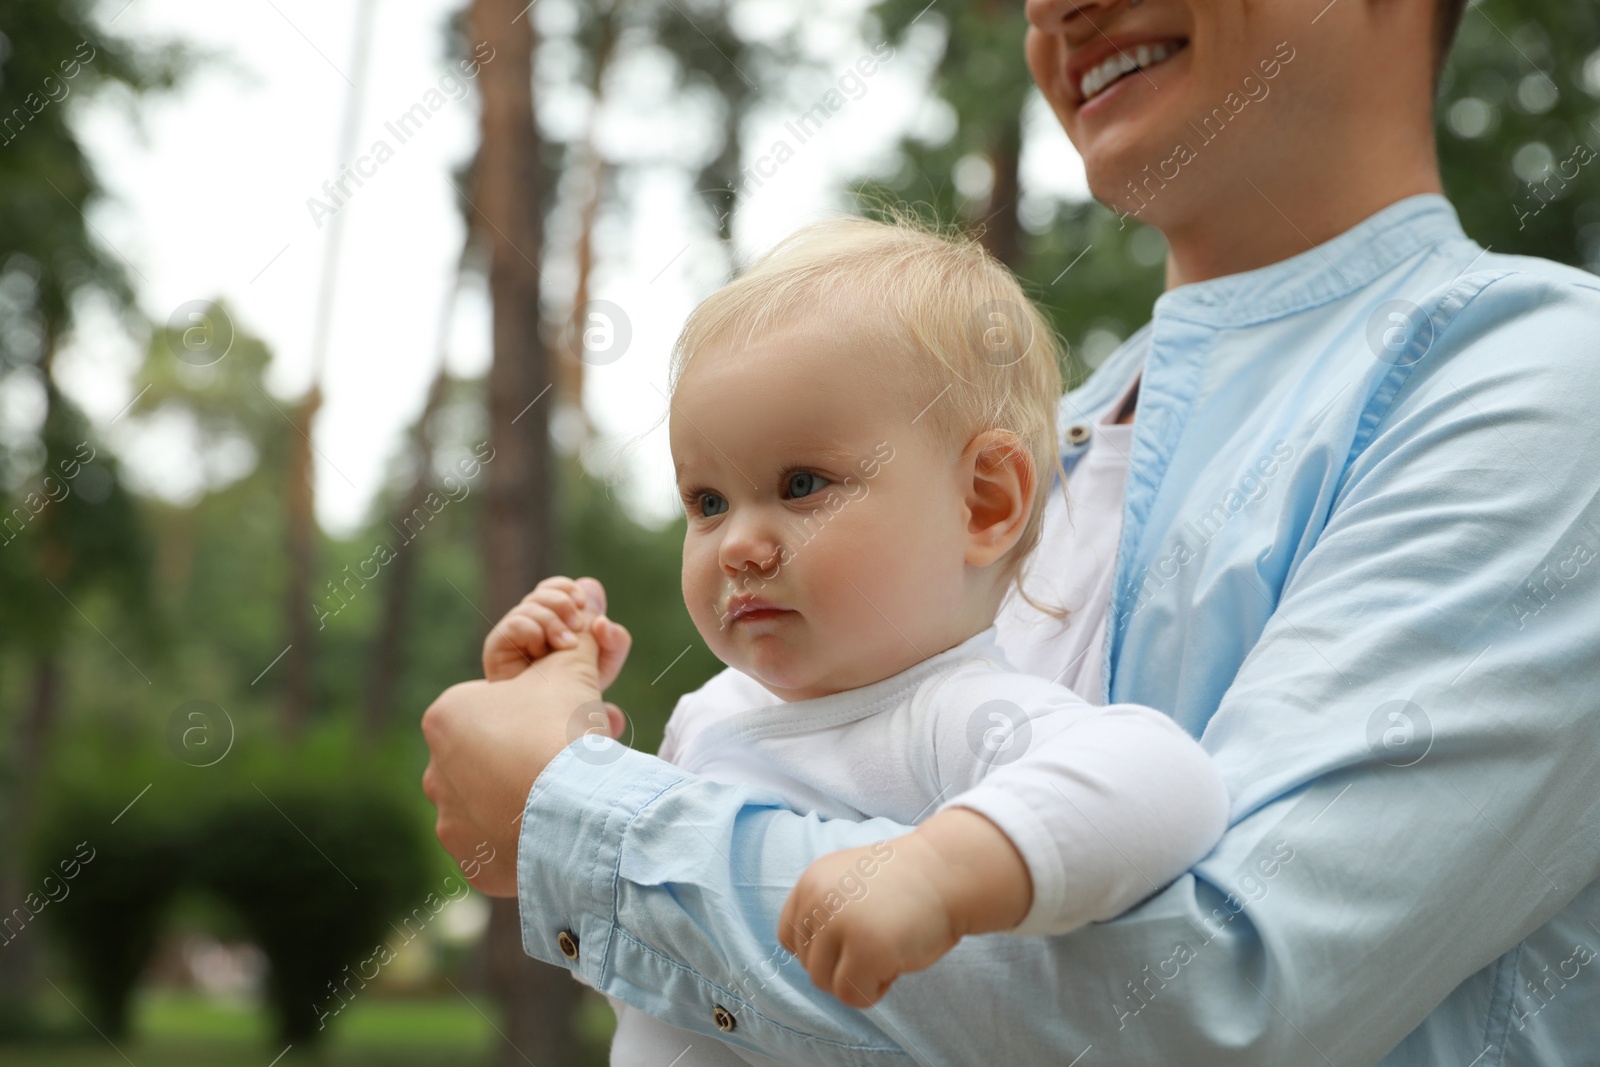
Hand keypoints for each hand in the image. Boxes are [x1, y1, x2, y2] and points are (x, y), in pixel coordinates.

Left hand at [424, 619, 614, 896]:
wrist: (573, 812)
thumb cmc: (562, 732)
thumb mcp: (573, 674)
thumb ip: (577, 638)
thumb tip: (587, 585)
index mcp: (446, 715)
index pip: (493, 706)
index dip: (538, 708)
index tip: (567, 718)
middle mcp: (435, 770)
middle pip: (494, 754)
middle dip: (532, 752)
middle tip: (575, 755)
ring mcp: (450, 822)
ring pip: (495, 801)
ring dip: (527, 794)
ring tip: (570, 794)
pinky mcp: (472, 863)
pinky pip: (500, 845)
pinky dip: (524, 838)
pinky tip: (555, 829)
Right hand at [482, 575, 631, 687]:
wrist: (555, 726)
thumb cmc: (579, 696)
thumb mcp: (604, 663)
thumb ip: (611, 635)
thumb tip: (596, 596)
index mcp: (556, 622)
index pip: (554, 588)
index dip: (567, 588)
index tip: (582, 603)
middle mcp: (533, 624)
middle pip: (542, 592)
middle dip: (563, 603)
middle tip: (577, 627)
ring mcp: (513, 636)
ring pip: (531, 606)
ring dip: (553, 622)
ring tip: (567, 646)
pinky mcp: (497, 649)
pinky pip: (515, 624)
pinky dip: (534, 631)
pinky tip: (541, 652)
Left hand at [776, 809, 1031, 1006]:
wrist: (949, 871)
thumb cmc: (907, 883)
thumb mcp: (850, 883)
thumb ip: (825, 911)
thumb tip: (810, 961)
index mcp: (812, 882)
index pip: (789, 937)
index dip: (820, 949)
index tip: (851, 942)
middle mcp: (818, 901)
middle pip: (809, 965)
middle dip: (843, 965)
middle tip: (880, 942)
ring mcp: (841, 926)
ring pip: (826, 984)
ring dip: (858, 979)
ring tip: (888, 951)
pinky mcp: (867, 951)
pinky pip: (853, 995)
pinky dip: (876, 990)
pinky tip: (897, 961)